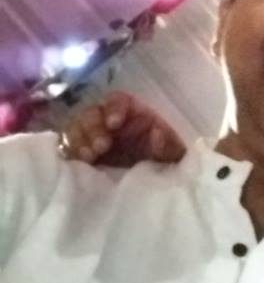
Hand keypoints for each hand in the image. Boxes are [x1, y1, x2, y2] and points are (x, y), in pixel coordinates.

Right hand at [59, 91, 185, 166]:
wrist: (154, 182)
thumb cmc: (165, 158)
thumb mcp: (174, 152)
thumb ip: (168, 144)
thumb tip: (158, 133)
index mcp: (133, 112)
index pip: (118, 100)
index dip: (114, 108)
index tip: (114, 123)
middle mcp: (109, 120)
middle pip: (92, 113)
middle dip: (93, 127)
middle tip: (101, 146)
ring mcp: (93, 135)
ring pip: (77, 128)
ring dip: (80, 140)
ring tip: (90, 156)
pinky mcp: (83, 153)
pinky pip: (69, 147)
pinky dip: (72, 152)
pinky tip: (80, 162)